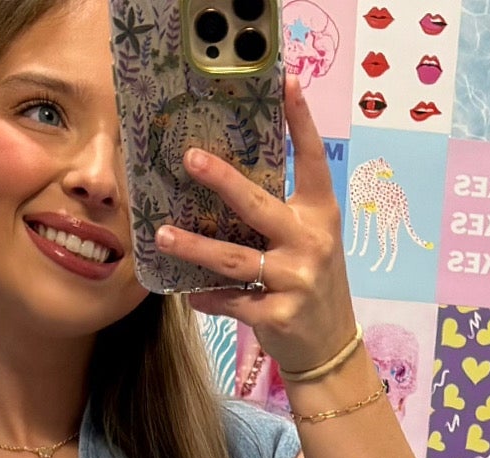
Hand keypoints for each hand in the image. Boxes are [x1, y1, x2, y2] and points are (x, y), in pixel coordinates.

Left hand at [155, 71, 359, 377]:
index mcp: (319, 212)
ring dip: (194, 247)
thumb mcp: (307, 240)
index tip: (286, 83)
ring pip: (234, 258)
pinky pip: (229, 300)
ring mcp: (295, 277)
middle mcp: (310, 239)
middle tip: (189, 159)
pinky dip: (205, 297)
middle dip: (223, 181)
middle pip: (259, 205)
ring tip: (162, 236)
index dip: (300, 120)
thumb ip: (277, 216)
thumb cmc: (309, 282)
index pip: (311, 158)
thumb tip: (224, 189)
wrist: (328, 342)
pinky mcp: (277, 312)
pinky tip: (187, 293)